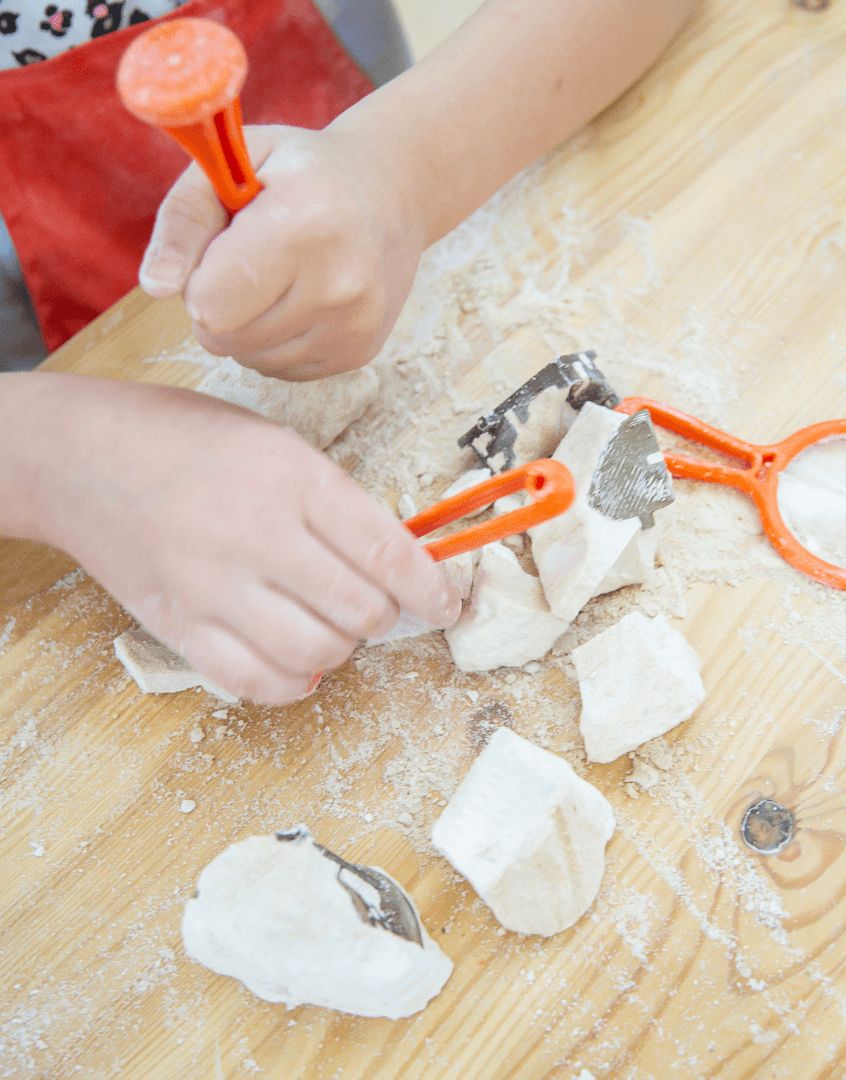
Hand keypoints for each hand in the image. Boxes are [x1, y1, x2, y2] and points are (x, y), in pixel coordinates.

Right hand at [12, 375, 458, 703]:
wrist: (82, 456)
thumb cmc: (189, 442)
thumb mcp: (276, 446)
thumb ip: (336, 503)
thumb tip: (398, 563)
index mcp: (292, 477)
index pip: (387, 551)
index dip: (431, 588)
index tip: (447, 604)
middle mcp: (257, 533)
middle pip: (361, 609)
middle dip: (385, 615)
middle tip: (374, 603)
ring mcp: (215, 586)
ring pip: (318, 653)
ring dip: (341, 647)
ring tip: (330, 625)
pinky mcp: (179, 626)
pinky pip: (256, 683)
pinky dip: (293, 683)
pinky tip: (296, 660)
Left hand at [139, 120, 424, 380]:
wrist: (393, 193)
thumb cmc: (301, 172)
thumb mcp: (235, 163)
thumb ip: (184, 219)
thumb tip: (156, 286)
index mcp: (303, 226)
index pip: (209, 304)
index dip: (197, 279)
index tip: (219, 250)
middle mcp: (338, 284)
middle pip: (224, 337)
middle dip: (218, 304)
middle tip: (247, 262)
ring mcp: (354, 325)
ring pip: (251, 358)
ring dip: (247, 326)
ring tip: (277, 279)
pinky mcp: (360, 352)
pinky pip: (283, 369)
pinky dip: (277, 340)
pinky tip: (300, 300)